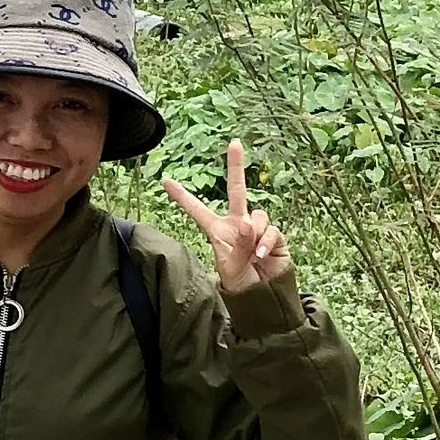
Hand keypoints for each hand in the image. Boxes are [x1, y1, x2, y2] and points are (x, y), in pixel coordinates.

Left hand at [162, 141, 292, 295]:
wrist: (263, 296)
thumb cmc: (239, 283)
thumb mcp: (229, 266)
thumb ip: (237, 244)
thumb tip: (248, 222)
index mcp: (217, 230)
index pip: (197, 210)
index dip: (182, 197)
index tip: (166, 181)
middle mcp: (237, 224)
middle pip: (236, 190)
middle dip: (236, 166)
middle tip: (234, 143)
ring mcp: (256, 228)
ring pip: (257, 215)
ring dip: (254, 233)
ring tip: (252, 253)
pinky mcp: (274, 235)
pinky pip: (270, 229)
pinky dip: (265, 241)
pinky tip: (262, 255)